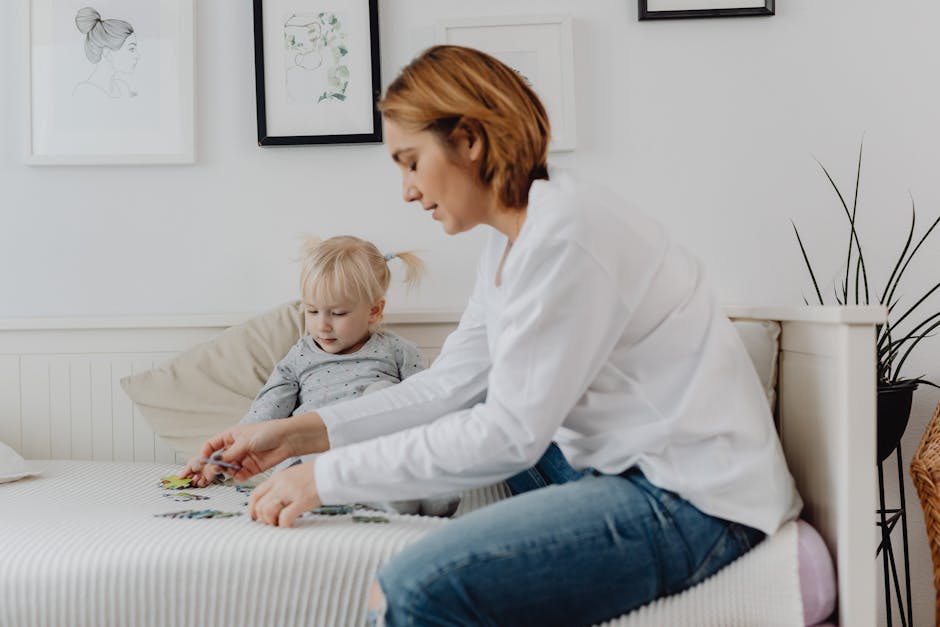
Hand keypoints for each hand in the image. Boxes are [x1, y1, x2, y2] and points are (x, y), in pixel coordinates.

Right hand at [179, 421, 295, 485]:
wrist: (288, 439)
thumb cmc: (268, 432)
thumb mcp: (245, 440)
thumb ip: (230, 454)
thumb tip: (217, 464)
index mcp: (229, 437)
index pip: (210, 446)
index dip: (203, 455)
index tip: (199, 463)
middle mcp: (233, 448)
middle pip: (214, 460)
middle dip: (204, 469)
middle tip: (194, 479)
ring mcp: (241, 459)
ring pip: (225, 469)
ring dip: (219, 474)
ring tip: (211, 479)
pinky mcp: (250, 468)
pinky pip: (238, 475)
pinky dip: (235, 476)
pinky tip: (237, 474)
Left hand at [249, 463, 321, 526]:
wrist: (334, 469)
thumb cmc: (318, 474)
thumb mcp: (294, 475)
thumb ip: (282, 487)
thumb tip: (275, 503)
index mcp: (278, 477)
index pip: (255, 494)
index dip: (252, 509)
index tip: (256, 517)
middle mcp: (281, 484)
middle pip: (259, 505)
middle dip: (263, 519)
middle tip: (272, 523)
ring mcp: (291, 492)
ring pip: (267, 511)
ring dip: (272, 522)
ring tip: (281, 524)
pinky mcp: (302, 500)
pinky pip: (285, 517)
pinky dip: (285, 524)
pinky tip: (291, 524)